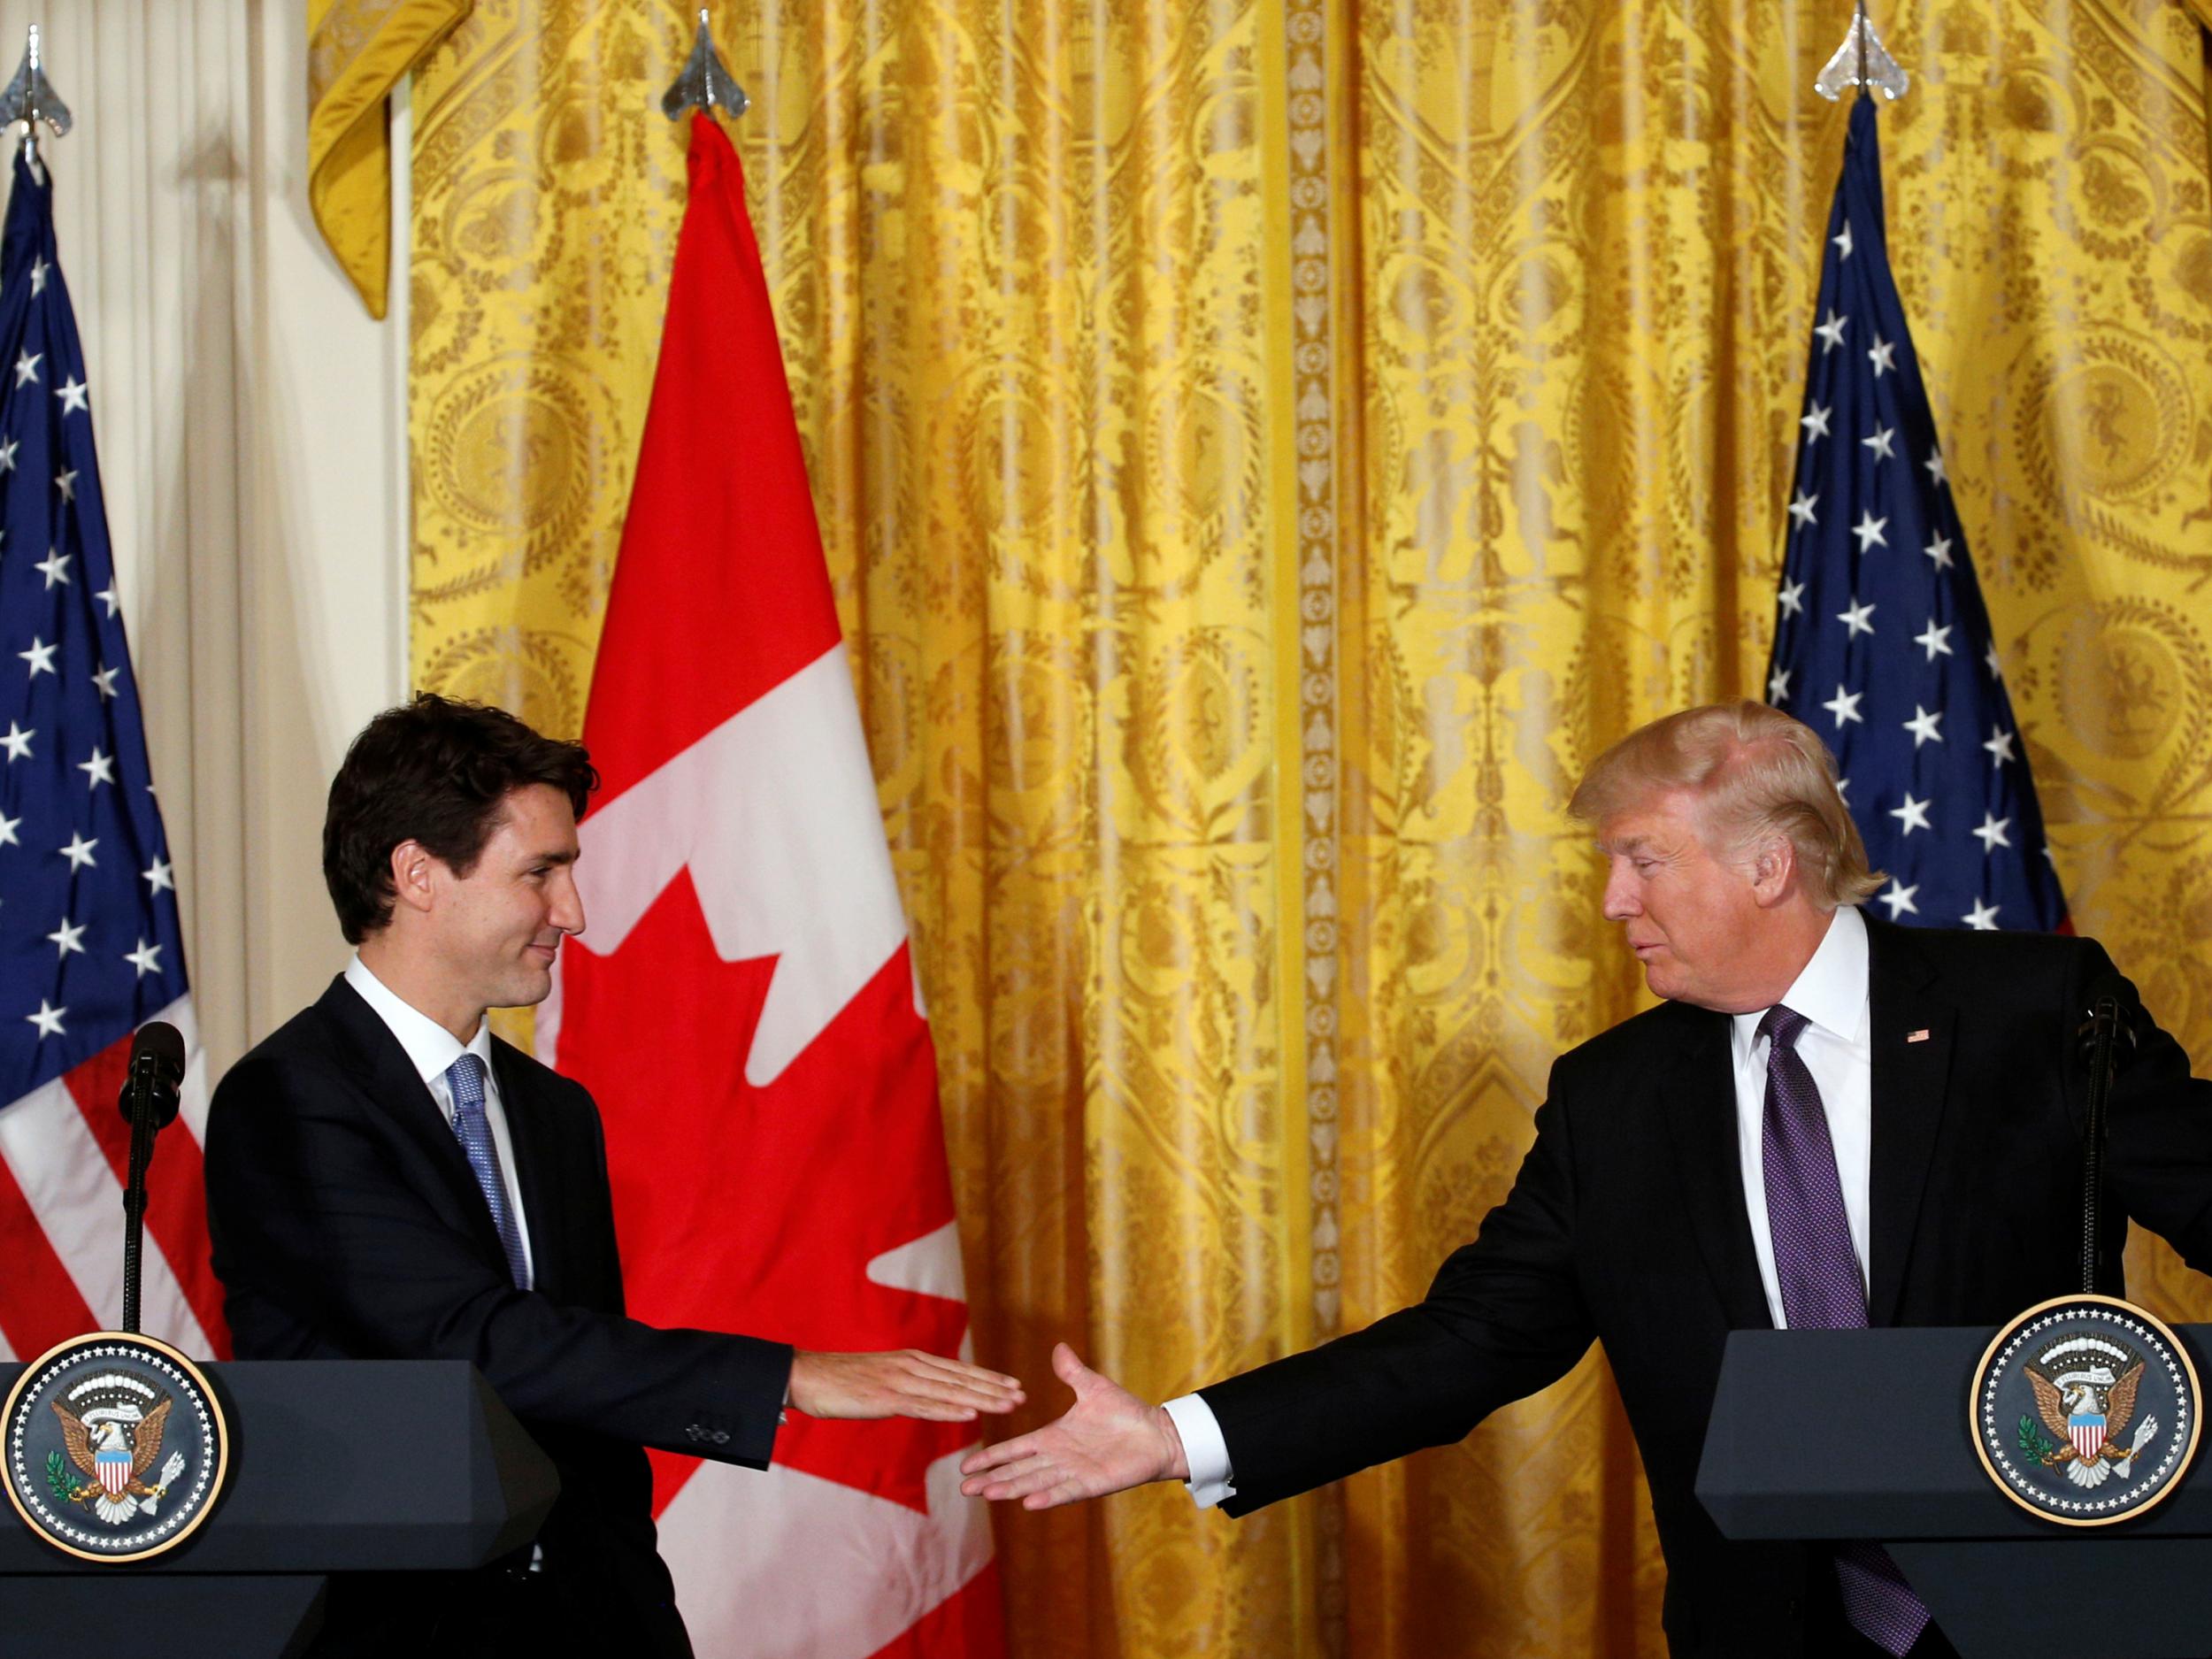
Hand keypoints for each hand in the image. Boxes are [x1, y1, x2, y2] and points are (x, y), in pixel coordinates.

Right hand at [785, 1349, 1024, 1421]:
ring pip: (951, 1391)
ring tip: (1009, 1405)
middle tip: (1024, 1395)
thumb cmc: (840, 1381)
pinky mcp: (887, 1398)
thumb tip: (923, 1394)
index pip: (958, 1371)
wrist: (807, 1376)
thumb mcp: (879, 1379)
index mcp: (910, 1361)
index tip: (1012, 1384)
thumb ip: (904, 1384)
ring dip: (983, 1399)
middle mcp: (911, 1366)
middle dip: (994, 1388)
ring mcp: (901, 1381)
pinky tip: (971, 1415)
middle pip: (962, 1379)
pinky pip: (925, 1406)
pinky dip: (951, 1410)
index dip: (987, 1378)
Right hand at [957, 1342, 1187, 1508]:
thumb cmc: (1125, 1412)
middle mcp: (1059, 1458)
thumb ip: (1072, 1372)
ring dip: (1012, 1489)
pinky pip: (1066, 1491)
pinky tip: (1029, 1503)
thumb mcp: (1093, 1387)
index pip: (1015, 1449)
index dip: (992, 1457)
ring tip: (987, 1494)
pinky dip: (1048, 1497)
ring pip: (1035, 1482)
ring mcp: (1074, 1473)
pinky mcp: (1093, 1484)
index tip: (966, 1467)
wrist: (1157, 1433)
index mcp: (1054, 1437)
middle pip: (1018, 1470)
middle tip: (964, 1489)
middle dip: (992, 1479)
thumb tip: (1059, 1346)